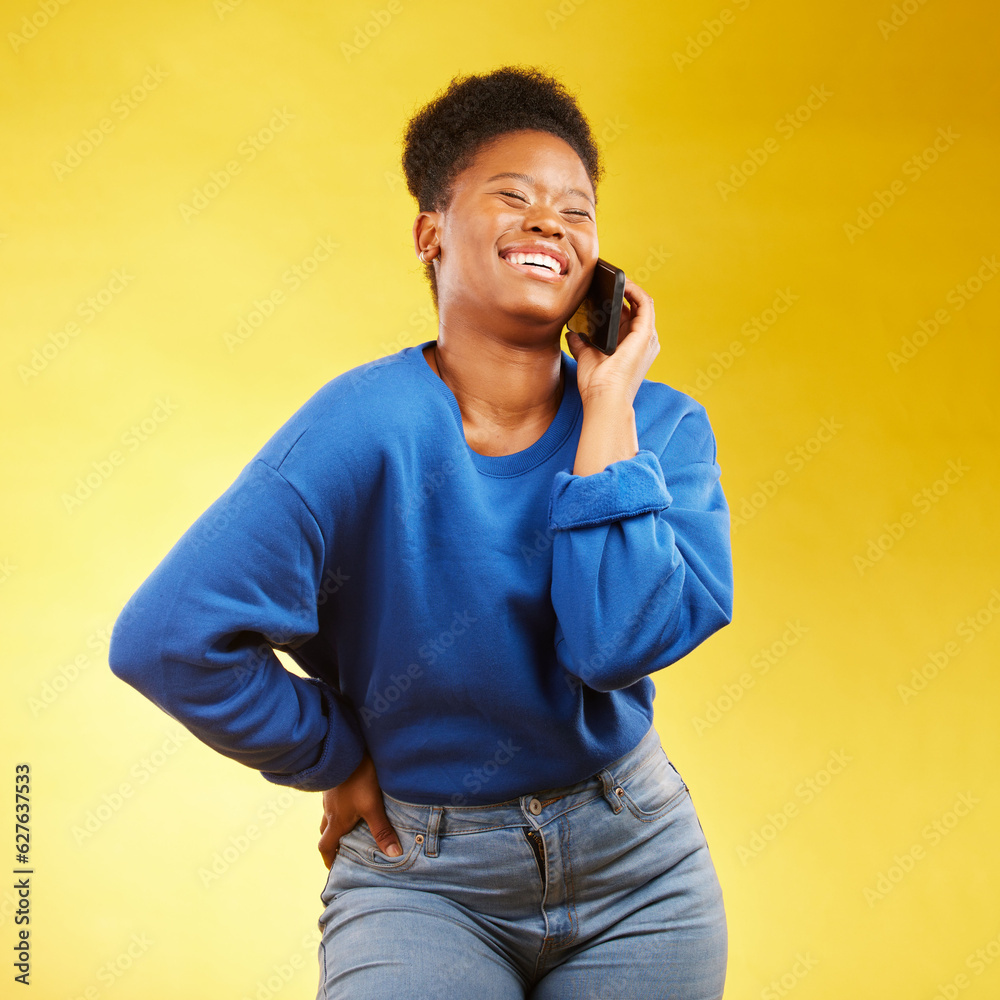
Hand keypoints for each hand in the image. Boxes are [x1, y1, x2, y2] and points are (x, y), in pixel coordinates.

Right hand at [318, 749, 401, 869]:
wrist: (344, 748)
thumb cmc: (358, 778)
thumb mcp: (372, 805)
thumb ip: (382, 830)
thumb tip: (394, 856)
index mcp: (336, 820)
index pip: (325, 846)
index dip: (328, 860)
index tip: (334, 869)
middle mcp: (329, 810)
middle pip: (325, 832)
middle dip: (332, 843)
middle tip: (344, 850)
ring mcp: (329, 795)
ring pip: (329, 814)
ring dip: (336, 823)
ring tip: (350, 826)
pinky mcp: (334, 782)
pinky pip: (333, 800)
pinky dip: (339, 806)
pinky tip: (352, 800)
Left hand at [565, 276, 659, 407]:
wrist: (603, 398)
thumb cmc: (597, 385)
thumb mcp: (586, 357)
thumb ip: (582, 342)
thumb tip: (572, 331)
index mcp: (631, 346)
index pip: (628, 317)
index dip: (617, 301)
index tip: (602, 290)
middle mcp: (643, 341)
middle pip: (636, 308)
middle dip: (622, 292)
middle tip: (605, 279)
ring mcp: (647, 338)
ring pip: (643, 303)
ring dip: (630, 288)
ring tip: (613, 278)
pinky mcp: (646, 334)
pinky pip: (645, 303)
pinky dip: (634, 290)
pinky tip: (621, 283)